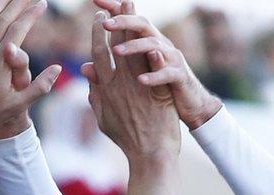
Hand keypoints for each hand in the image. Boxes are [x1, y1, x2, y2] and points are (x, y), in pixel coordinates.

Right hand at [81, 5, 179, 162]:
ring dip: (133, 27)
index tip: (100, 17)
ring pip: (134, 50)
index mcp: (106, 88)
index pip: (98, 54)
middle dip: (115, 21)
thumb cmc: (127, 139)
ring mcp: (138, 87)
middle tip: (116, 2)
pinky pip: (154, 68)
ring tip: (133, 6)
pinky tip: (153, 35)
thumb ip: (95, 93)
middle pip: (116, 45)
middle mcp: (120, 84)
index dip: (97, 33)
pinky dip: (153, 52)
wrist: (148, 155)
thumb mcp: (103, 118)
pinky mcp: (156, 92)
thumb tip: (85, 72)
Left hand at [93, 0, 221, 129]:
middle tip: (104, 23)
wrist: (189, 104)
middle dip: (123, 22)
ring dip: (135, 47)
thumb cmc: (157, 91)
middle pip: (141, 25)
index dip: (114, 9)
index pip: (127, 22)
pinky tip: (141, 80)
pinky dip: (154, 75)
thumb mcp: (132, 79)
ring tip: (118, 51)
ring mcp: (171, 59)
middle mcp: (159, 45)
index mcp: (144, 44)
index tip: (96, 0)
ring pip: (153, 45)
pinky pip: (167, 73)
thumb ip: (108, 72)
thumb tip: (85, 67)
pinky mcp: (180, 76)